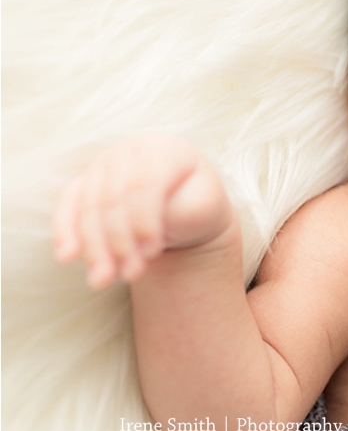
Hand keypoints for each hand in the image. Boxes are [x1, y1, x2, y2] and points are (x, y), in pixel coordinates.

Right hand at [52, 135, 232, 289]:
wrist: (186, 207)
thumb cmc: (196, 206)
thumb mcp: (199, 207)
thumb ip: (173, 210)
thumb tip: (138, 230)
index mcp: (166, 150)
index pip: (145, 184)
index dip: (144, 221)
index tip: (152, 253)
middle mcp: (130, 153)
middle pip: (113, 198)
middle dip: (119, 242)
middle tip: (130, 274)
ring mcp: (104, 165)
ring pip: (89, 206)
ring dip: (94, 247)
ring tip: (102, 279)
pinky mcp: (86, 182)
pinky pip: (68, 205)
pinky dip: (65, 231)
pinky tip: (67, 256)